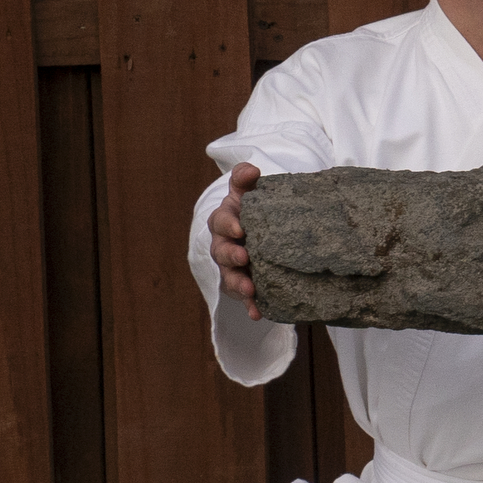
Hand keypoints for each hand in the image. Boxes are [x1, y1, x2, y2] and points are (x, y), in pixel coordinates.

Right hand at [210, 162, 262, 318]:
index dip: (229, 224)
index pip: (221, 220)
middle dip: (231, 255)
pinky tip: (257, 314)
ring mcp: (233, 267)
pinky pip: (245, 297)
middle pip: (222, 251)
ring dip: (238, 284)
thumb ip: (245, 179)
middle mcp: (224, 245)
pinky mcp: (244, 284)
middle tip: (244, 257)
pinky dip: (250, 305)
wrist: (261, 228)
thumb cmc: (255, 207)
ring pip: (230, 276)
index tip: (241, 228)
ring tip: (250, 290)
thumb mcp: (248, 191)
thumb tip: (251, 169)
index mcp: (225, 221)